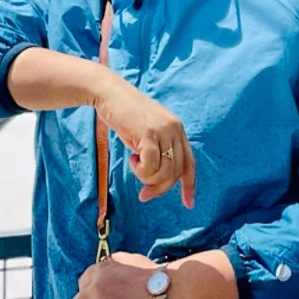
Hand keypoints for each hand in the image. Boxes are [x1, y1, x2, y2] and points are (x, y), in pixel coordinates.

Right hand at [93, 82, 196, 206]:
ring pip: (164, 172)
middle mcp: (175, 129)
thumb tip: (158, 182)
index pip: (189, 163)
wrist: (109, 94)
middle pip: (176, 173)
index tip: (188, 204)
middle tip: (144, 195)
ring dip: (147, 178)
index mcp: (177, 130)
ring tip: (134, 165)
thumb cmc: (124, 116)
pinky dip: (140, 171)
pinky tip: (132, 159)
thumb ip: (158, 151)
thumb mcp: (147, 134)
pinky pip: (150, 165)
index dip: (189, 185)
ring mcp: (163, 130)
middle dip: (159, 188)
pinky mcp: (149, 133)